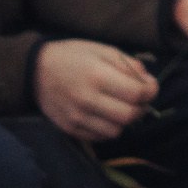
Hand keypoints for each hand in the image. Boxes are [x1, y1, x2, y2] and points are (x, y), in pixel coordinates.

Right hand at [33, 39, 157, 141]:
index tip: (151, 86)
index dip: (151, 91)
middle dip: (142, 107)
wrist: (37, 70)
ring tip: (122, 105)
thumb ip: (128, 65)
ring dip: (126, 120)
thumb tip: (148, 83)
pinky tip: (107, 114)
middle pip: (129, 116)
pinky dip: (109, 128)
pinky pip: (100, 137)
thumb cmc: (74, 56)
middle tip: (141, 98)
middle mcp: (87, 100)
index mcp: (97, 76)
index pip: (136, 93)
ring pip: (116, 131)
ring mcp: (77, 117)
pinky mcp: (70, 129)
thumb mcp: (103, 50)